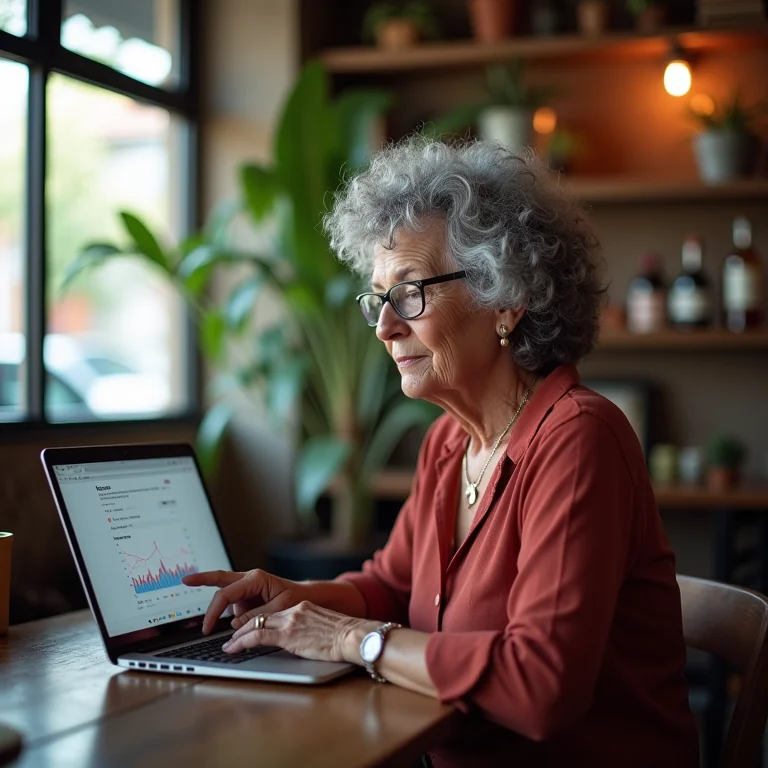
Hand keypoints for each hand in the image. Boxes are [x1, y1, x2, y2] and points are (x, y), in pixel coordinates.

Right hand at [181, 569, 311, 634]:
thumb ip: (257, 615)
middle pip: (219, 580)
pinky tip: (247, 620)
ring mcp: (246, 588)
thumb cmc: (296, 599)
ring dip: (223, 613)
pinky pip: (234, 608)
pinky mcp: (247, 597)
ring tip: (237, 620)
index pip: (227, 593)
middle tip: (185, 580)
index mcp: (256, 579)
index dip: (214, 611)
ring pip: (226, 599)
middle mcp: (249, 580)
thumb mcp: (280, 608)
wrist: (306, 598)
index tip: (206, 626)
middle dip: (201, 579)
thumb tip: (234, 623)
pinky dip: (233, 617)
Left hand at [222, 600, 376, 663]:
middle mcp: (294, 610)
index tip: (247, 629)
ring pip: (254, 624)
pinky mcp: (288, 634)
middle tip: (230, 636)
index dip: (256, 621)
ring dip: (238, 636)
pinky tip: (233, 648)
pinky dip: (241, 642)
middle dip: (242, 627)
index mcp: (302, 607)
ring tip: (228, 645)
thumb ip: (307, 628)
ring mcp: (290, 620)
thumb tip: (300, 639)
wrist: (354, 636)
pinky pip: (257, 636)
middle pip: (260, 616)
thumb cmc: (345, 638)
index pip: (272, 613)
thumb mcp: (322, 628)